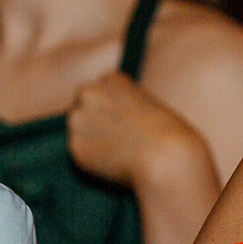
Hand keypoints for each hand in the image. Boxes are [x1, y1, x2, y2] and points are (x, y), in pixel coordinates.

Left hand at [66, 71, 217, 191]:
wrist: (166, 157)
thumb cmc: (169, 135)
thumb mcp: (149, 106)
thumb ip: (123, 107)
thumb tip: (108, 123)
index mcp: (110, 78)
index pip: (99, 92)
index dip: (109, 110)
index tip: (123, 123)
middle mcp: (88, 92)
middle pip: (81, 107)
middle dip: (92, 121)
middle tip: (113, 140)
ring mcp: (77, 118)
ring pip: (77, 131)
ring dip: (89, 141)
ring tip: (117, 153)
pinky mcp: (73, 145)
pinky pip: (79, 154)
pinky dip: (90, 161)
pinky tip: (112, 164)